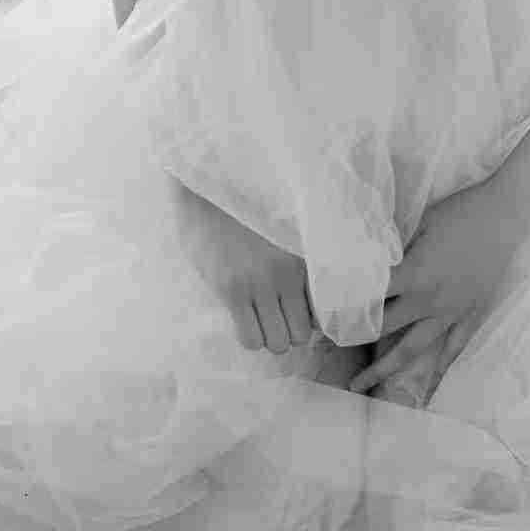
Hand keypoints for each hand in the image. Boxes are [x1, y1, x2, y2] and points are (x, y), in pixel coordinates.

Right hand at [176, 184, 316, 353]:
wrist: (208, 188)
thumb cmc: (244, 207)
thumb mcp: (282, 228)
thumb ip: (296, 259)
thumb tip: (305, 297)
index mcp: (302, 257)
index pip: (321, 312)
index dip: (307, 317)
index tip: (294, 311)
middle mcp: (287, 273)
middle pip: (301, 334)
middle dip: (288, 331)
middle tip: (274, 317)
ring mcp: (259, 284)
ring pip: (278, 342)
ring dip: (269, 336)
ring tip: (258, 319)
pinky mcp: (232, 290)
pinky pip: (250, 337)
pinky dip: (250, 336)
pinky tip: (242, 318)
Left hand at [348, 177, 526, 397]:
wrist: (503, 215)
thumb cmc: (458, 212)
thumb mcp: (419, 224)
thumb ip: (395, 249)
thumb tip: (366, 261)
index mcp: (414, 275)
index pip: (370, 297)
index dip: (344, 305)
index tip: (321, 314)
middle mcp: (429, 300)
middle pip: (384, 327)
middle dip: (354, 338)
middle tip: (328, 346)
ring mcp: (452, 312)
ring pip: (413, 349)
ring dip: (385, 369)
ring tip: (362, 386)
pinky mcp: (471, 313)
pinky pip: (453, 346)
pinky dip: (439, 367)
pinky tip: (427, 385)